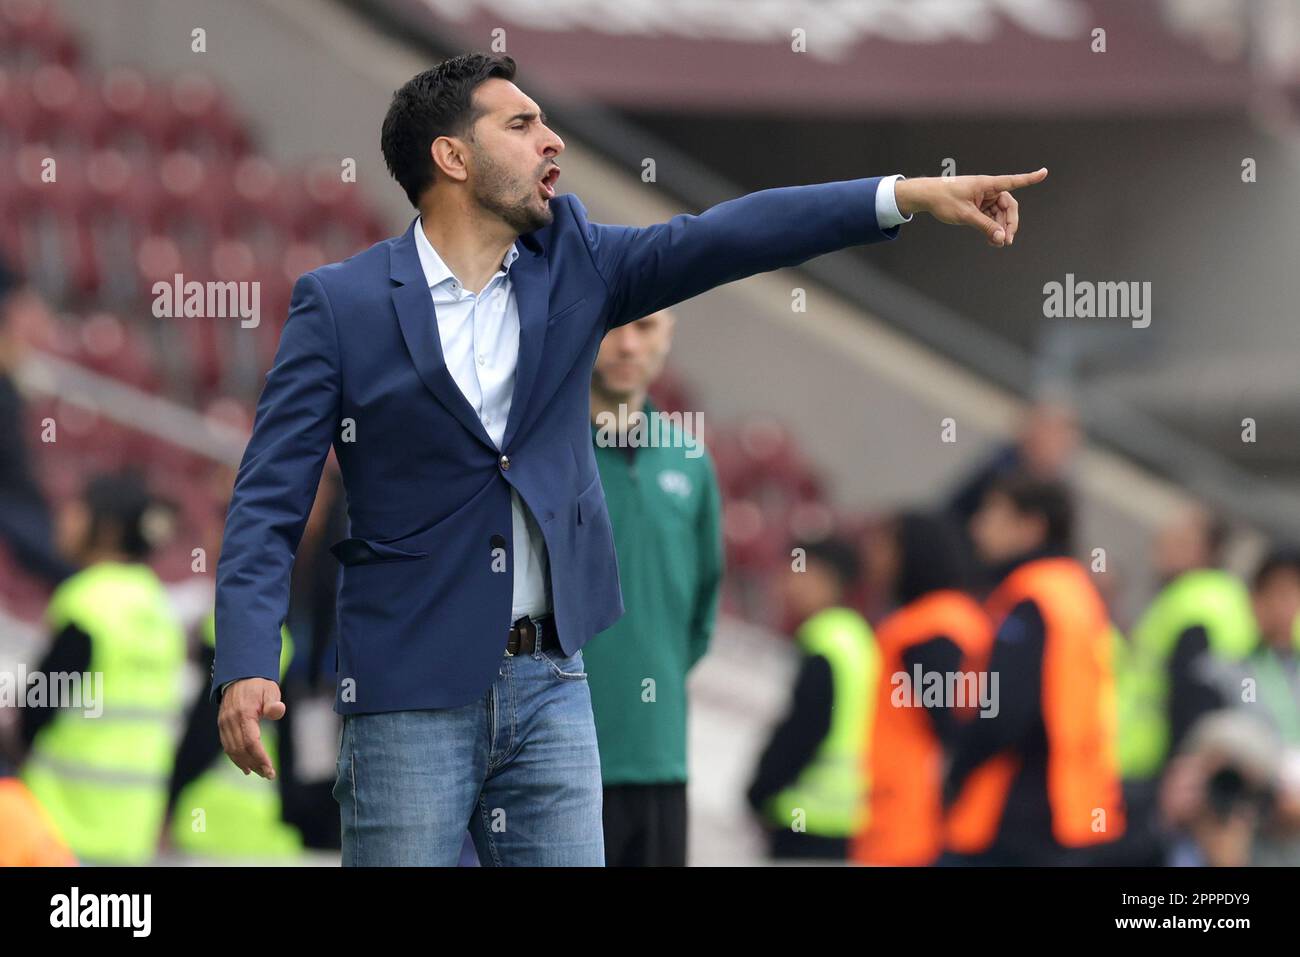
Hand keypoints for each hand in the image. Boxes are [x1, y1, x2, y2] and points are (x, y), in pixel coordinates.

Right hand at [217, 677, 285, 778]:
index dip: (260, 757)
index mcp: (243, 713)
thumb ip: (273, 702)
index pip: (251, 742)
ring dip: (245, 764)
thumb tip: (277, 710)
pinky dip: (235, 758)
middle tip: (268, 774)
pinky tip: (245, 766)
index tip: (270, 768)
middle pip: (241, 749)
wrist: (240, 675)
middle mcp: (230, 720)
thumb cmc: (259, 684)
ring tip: (259, 773)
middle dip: (255, 764)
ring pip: (232, 750)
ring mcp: (224, 723)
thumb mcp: (270, 690)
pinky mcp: (222, 725)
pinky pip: (227, 745)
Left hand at [894, 168, 1047, 246]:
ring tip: (997, 243)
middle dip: (1009, 223)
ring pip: (1000, 214)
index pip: (1012, 181)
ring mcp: (983, 197)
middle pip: (1008, 206)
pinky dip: (992, 227)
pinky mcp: (978, 205)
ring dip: (1000, 228)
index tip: (1045, 172)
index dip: (1029, 178)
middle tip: (1007, 241)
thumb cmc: (944, 199)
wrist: (926, 196)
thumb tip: (1001, 238)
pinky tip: (992, 239)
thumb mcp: (965, 215)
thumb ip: (985, 227)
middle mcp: (988, 189)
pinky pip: (991, 216)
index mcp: (986, 184)